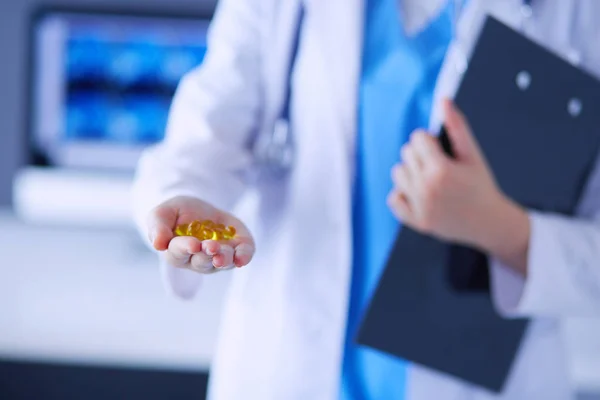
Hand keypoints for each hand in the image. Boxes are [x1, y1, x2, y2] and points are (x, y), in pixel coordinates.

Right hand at [148, 196, 254, 273]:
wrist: (200, 208)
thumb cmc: (177, 214)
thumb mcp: (163, 213)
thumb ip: (158, 226)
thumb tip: (158, 244)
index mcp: (177, 253)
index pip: (179, 253)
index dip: (186, 249)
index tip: (192, 244)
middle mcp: (199, 260)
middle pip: (202, 262)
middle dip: (207, 254)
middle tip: (211, 246)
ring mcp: (220, 257)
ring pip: (222, 263)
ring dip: (224, 258)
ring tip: (223, 252)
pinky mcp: (238, 248)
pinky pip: (242, 256)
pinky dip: (243, 257)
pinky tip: (242, 258)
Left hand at [387, 99, 528, 261]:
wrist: (488, 222)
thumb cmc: (481, 185)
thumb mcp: (472, 154)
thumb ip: (457, 126)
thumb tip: (443, 101)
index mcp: (440, 170)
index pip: (417, 138)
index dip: (430, 141)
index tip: (441, 149)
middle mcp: (426, 189)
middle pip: (406, 153)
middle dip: (421, 155)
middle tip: (439, 165)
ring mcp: (419, 207)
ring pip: (397, 173)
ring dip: (410, 172)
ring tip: (429, 178)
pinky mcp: (414, 221)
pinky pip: (393, 198)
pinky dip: (402, 194)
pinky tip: (419, 193)